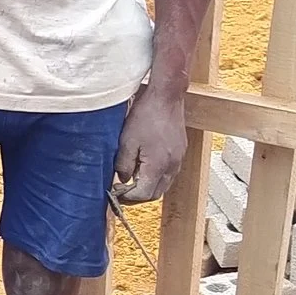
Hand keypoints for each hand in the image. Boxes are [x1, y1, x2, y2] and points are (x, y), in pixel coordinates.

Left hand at [114, 81, 187, 202]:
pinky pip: (168, 174)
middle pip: (155, 194)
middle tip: (121, 191)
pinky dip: (156, 177)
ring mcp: (179, 160)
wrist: (167, 97)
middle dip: (137, 196)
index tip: (115, 193)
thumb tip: (123, 180)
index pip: (143, 194)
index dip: (127, 197)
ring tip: (131, 181)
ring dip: (147, 187)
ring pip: (163, 185)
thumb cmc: (146, 115)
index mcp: (158, 166)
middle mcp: (172, 166)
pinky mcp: (180, 152)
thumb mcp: (126, 141)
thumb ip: (123, 164)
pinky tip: (144, 169)